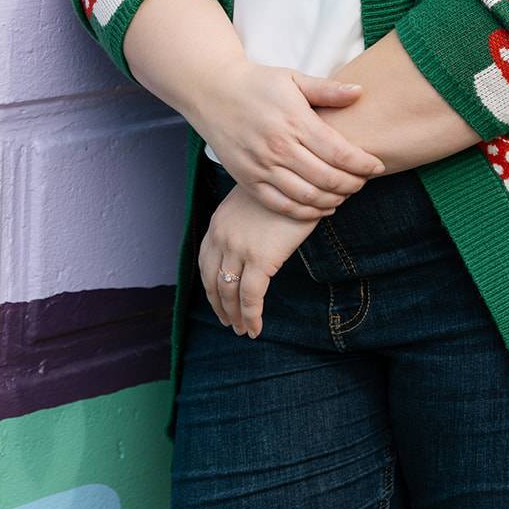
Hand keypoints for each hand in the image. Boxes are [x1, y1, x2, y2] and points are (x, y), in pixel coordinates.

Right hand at [191, 59, 385, 219]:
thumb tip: (360, 92)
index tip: (378, 166)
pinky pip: (281, 205)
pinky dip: (305, 212)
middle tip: (364, 182)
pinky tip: (321, 208)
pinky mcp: (247, 180)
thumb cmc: (258, 83)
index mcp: (295, 121)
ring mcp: (261, 166)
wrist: (212, 92)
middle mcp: (279, 147)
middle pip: (327, 178)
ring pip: (307, 197)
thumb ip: (327, 89)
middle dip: (353, 184)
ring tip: (346, 194)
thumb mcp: (293, 78)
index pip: (339, 152)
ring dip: (333, 200)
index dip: (363, 163)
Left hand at [199, 180, 322, 335]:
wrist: (303, 177)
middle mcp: (222, 237)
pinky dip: (251, 316)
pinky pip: (251, 297)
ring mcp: (239, 248)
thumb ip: (245, 222)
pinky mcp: (260, 259)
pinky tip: (256, 328)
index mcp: (218, 223)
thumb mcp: (254, 201)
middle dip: (220, 306)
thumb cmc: (285, 188)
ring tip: (243, 330)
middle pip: (212, 282)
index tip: (219, 301)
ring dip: (234, 316)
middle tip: (229, 323)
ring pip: (230, 293)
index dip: (211, 287)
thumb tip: (250, 243)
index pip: (206, 263)